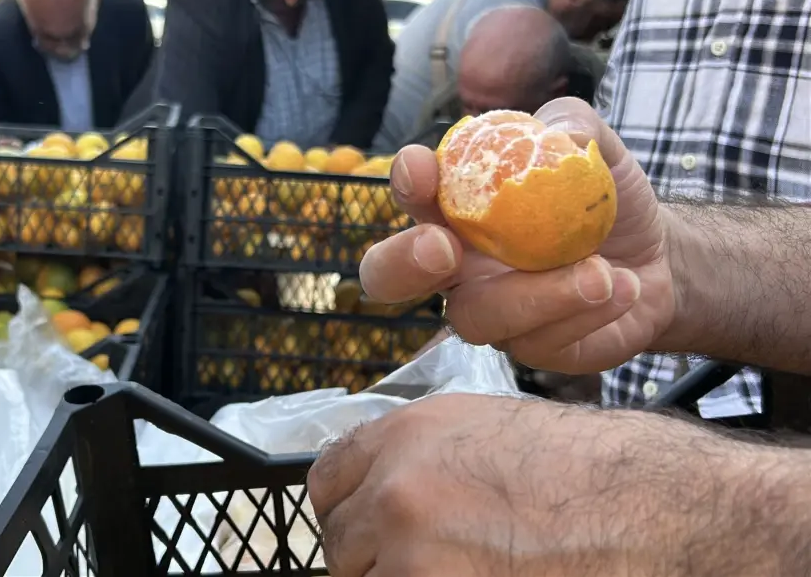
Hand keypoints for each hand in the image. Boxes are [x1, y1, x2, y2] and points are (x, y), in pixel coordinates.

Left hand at [307, 393, 761, 576]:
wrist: (666, 513)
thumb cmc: (600, 472)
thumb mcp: (494, 429)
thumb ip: (424, 454)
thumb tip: (384, 487)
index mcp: (407, 435)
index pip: (326, 480)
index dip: (348, 508)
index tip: (366, 527)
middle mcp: (398, 490)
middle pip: (340, 541)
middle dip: (373, 555)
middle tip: (422, 563)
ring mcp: (414, 554)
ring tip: (458, 572)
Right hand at [361, 98, 673, 372]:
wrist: (660, 260)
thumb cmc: (604, 200)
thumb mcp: (595, 146)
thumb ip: (571, 123)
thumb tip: (554, 133)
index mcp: (457, 210)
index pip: (412, 197)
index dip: (406, 184)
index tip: (422, 168)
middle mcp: (457, 266)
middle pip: (388, 277)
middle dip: (403, 262)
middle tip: (443, 248)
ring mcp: (490, 312)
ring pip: (477, 317)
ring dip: (539, 296)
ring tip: (602, 274)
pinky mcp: (532, 350)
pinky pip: (540, 345)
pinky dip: (589, 314)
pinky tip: (626, 289)